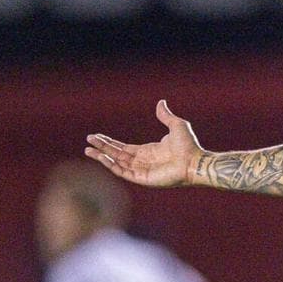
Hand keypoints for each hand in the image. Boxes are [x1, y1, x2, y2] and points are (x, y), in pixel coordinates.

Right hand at [84, 100, 203, 187]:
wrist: (194, 160)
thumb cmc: (189, 145)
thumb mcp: (176, 125)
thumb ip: (165, 115)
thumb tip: (161, 102)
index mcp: (148, 151)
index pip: (124, 148)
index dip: (110, 142)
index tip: (97, 137)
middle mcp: (143, 162)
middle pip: (117, 155)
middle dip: (102, 148)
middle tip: (88, 141)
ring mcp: (142, 171)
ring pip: (117, 163)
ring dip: (102, 157)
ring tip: (88, 150)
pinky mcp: (143, 179)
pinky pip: (123, 172)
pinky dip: (111, 165)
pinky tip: (102, 157)